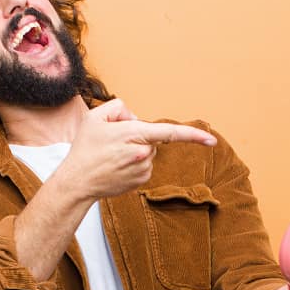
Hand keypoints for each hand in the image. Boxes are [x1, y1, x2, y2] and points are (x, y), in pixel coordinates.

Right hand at [56, 98, 216, 199]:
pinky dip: (134, 163)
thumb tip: (137, 118)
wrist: (77, 182)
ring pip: (149, 152)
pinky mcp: (141, 180)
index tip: (212, 140)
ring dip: (135, 150)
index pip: (169, 133)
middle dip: (138, 135)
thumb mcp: (95, 117)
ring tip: (112, 156)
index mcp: (134, 134)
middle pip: (152, 138)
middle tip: (112, 142)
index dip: (193, 135)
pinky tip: (117, 167)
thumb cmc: (85, 148)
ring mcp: (143, 170)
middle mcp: (143, 153)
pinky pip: (144, 165)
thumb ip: (119, 108)